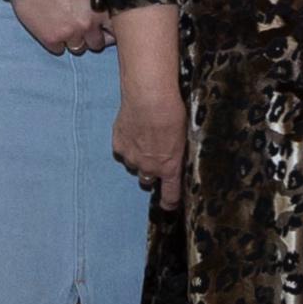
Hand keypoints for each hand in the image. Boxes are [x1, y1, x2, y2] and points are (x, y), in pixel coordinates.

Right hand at [7, 0, 108, 56]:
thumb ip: (97, 4)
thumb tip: (105, 17)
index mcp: (99, 9)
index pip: (115, 32)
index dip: (109, 31)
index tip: (104, 30)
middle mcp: (87, 24)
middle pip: (97, 44)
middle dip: (90, 36)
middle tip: (78, 24)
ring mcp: (69, 33)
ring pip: (78, 48)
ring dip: (72, 39)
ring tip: (62, 22)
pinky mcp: (51, 39)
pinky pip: (58, 49)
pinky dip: (55, 41)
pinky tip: (49, 25)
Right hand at [111, 73, 184, 209]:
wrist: (149, 98)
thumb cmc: (172, 112)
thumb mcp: (183, 135)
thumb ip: (176, 152)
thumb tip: (174, 153)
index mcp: (170, 167)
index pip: (170, 195)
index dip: (169, 203)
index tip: (168, 205)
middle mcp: (149, 168)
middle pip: (147, 180)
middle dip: (151, 171)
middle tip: (154, 154)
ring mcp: (131, 159)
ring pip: (133, 165)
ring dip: (138, 157)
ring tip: (143, 136)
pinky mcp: (118, 146)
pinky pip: (122, 152)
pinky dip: (127, 144)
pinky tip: (133, 129)